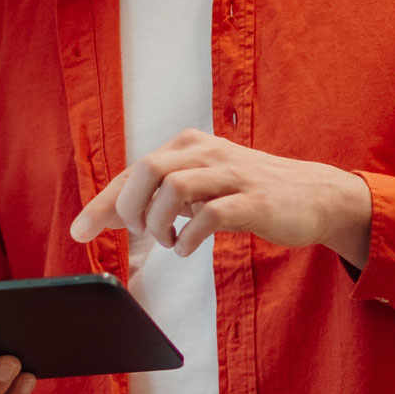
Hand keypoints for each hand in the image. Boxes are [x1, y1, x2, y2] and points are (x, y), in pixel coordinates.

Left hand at [70, 129, 372, 266]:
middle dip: (130, 209)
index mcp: (188, 145)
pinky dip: (188, 237)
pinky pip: (209, 215)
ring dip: (159, 223)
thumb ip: (163, 194)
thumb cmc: (249, 192)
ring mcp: (231, 174)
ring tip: (168, 240)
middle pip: (147, 171)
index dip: (102, 203)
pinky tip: (187, 247)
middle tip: (142, 234)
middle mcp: (206, 152)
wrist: (315, 196)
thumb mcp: (202, 184)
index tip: (79, 231)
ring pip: (173, 187)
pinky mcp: (253, 200)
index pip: (133, 171)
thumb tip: (115, 215)